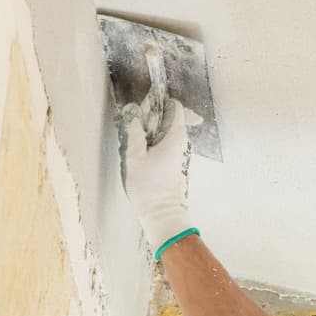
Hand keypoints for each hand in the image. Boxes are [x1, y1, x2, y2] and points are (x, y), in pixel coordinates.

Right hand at [119, 98, 191, 252]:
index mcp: (176, 137)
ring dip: (151, 131)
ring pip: (166, 133)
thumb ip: (134, 131)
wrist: (162, 214)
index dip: (159, 101)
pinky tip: (141, 153)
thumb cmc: (149, 187)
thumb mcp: (135, 156)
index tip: (144, 104)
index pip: (175, 107)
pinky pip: (165, 146)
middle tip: (135, 123)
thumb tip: (133, 112)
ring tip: (136, 139)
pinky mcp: (176, 165)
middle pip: (170, 119)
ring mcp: (181, 154)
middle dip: (152, 117)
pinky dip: (154, 144)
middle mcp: (183, 143)